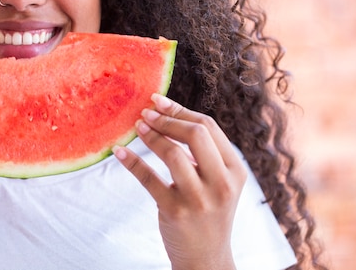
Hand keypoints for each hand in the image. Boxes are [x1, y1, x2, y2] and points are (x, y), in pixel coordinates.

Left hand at [114, 94, 246, 269]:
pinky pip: (149, 178)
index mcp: (235, 169)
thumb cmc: (209, 212)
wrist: (207, 259)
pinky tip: (120, 151)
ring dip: (150, 136)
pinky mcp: (175, 212)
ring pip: (172, 154)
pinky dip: (132, 161)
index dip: (180, 110)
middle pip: (195, 134)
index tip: (158, 100)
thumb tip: (170, 114)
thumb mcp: (220, 182)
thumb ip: (206, 153)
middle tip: (145, 113)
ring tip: (136, 127)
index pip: (209, 127)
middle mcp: (221, 183)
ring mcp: (199, 199)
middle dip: (166, 119)